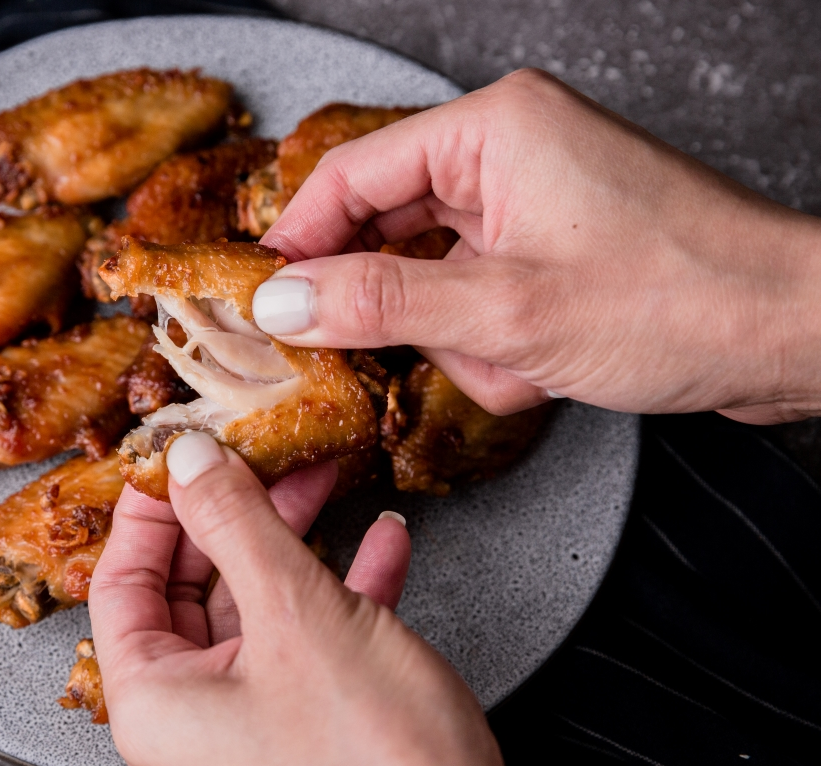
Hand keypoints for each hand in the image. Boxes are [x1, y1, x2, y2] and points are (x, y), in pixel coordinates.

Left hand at [89, 431, 531, 765]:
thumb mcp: (297, 614)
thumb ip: (238, 526)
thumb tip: (191, 465)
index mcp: (158, 702)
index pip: (124, 580)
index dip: (152, 509)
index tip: (182, 458)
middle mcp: (196, 721)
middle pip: (194, 586)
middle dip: (237, 513)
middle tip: (260, 459)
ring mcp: (256, 726)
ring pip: (259, 606)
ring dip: (295, 540)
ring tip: (321, 481)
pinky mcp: (315, 728)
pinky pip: (314, 638)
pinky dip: (345, 587)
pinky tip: (381, 545)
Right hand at [252, 69, 820, 423]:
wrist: (794, 333)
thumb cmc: (679, 300)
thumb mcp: (504, 311)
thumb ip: (379, 302)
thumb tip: (283, 302)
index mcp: (493, 129)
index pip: (351, 176)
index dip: (299, 244)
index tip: (265, 303)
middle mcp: (509, 151)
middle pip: (390, 229)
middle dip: (408, 309)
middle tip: (395, 355)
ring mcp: (533, 200)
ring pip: (434, 275)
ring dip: (461, 338)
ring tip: (516, 365)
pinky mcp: (553, 244)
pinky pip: (477, 294)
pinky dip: (492, 342)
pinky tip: (537, 368)